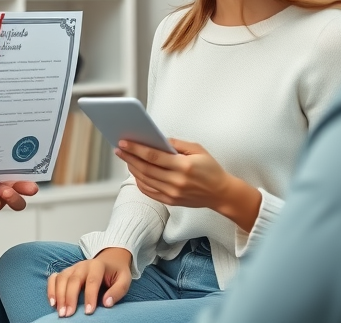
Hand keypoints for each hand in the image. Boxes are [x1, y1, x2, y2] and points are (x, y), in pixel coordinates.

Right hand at [48, 247, 132, 316]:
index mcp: (97, 266)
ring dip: (59, 296)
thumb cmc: (116, 272)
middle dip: (69, 298)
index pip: (92, 281)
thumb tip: (107, 303)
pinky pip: (54, 278)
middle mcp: (82, 265)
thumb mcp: (124, 279)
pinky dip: (51, 289)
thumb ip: (117, 291)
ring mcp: (72, 268)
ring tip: (60, 312)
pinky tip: (52, 303)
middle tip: (68, 315)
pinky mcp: (66, 272)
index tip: (89, 312)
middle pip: (73, 280)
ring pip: (61, 279)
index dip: (90, 297)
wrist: (110, 259)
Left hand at [117, 138, 260, 230]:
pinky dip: (139, 182)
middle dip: (129, 158)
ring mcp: (172, 193)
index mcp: (183, 166)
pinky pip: (149, 192)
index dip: (136, 149)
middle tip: (119, 149)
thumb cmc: (210, 169)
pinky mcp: (171, 201)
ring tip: (126, 159)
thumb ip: (177, 144)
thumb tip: (156, 139)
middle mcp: (176, 181)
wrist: (221, 193)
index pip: (153, 156)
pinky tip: (136, 173)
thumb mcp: (198, 149)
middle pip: (145, 169)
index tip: (124, 143)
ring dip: (132, 169)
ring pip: (145, 180)